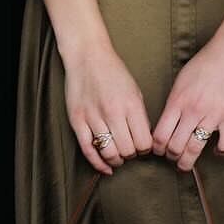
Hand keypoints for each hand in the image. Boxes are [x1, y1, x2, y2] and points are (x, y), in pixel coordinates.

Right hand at [63, 41, 154, 174]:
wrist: (87, 56)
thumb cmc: (114, 73)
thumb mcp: (135, 91)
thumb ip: (140, 116)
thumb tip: (144, 140)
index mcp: (131, 105)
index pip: (144, 142)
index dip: (146, 149)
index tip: (143, 145)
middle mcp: (113, 113)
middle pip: (128, 151)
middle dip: (132, 155)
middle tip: (130, 150)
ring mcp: (93, 117)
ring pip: (109, 153)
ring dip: (116, 160)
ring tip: (118, 156)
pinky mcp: (77, 121)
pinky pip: (88, 150)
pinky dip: (98, 163)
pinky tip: (105, 167)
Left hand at [152, 29, 223, 169]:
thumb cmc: (207, 61)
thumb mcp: (182, 80)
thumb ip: (175, 101)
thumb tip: (167, 120)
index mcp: (178, 100)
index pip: (160, 135)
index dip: (157, 148)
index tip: (159, 150)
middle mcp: (194, 110)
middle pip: (175, 146)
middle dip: (171, 157)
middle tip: (173, 159)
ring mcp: (214, 116)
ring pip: (195, 149)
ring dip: (188, 162)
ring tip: (186, 165)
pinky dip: (219, 152)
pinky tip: (217, 150)